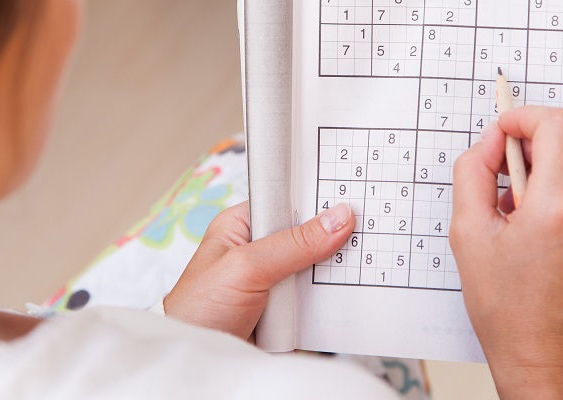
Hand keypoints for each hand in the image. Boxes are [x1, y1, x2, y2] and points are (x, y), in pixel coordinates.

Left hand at [163, 201, 353, 339]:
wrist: (196, 365)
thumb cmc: (198, 310)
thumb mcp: (247, 267)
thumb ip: (293, 244)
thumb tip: (338, 218)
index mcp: (243, 225)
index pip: (288, 201)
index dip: (317, 200)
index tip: (353, 197)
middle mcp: (260, 249)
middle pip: (308, 235)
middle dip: (332, 238)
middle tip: (366, 233)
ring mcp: (274, 281)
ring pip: (315, 268)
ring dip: (333, 272)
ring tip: (366, 264)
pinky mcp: (284, 311)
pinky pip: (316, 299)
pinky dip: (330, 301)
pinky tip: (352, 296)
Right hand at [450, 107, 562, 398]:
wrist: (549, 359)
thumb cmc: (508, 309)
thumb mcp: (468, 235)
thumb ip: (473, 172)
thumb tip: (490, 142)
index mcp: (558, 209)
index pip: (557, 125)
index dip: (523, 117)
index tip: (503, 131)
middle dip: (532, 143)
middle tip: (503, 173)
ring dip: (550, 165)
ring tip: (520, 206)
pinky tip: (541, 220)